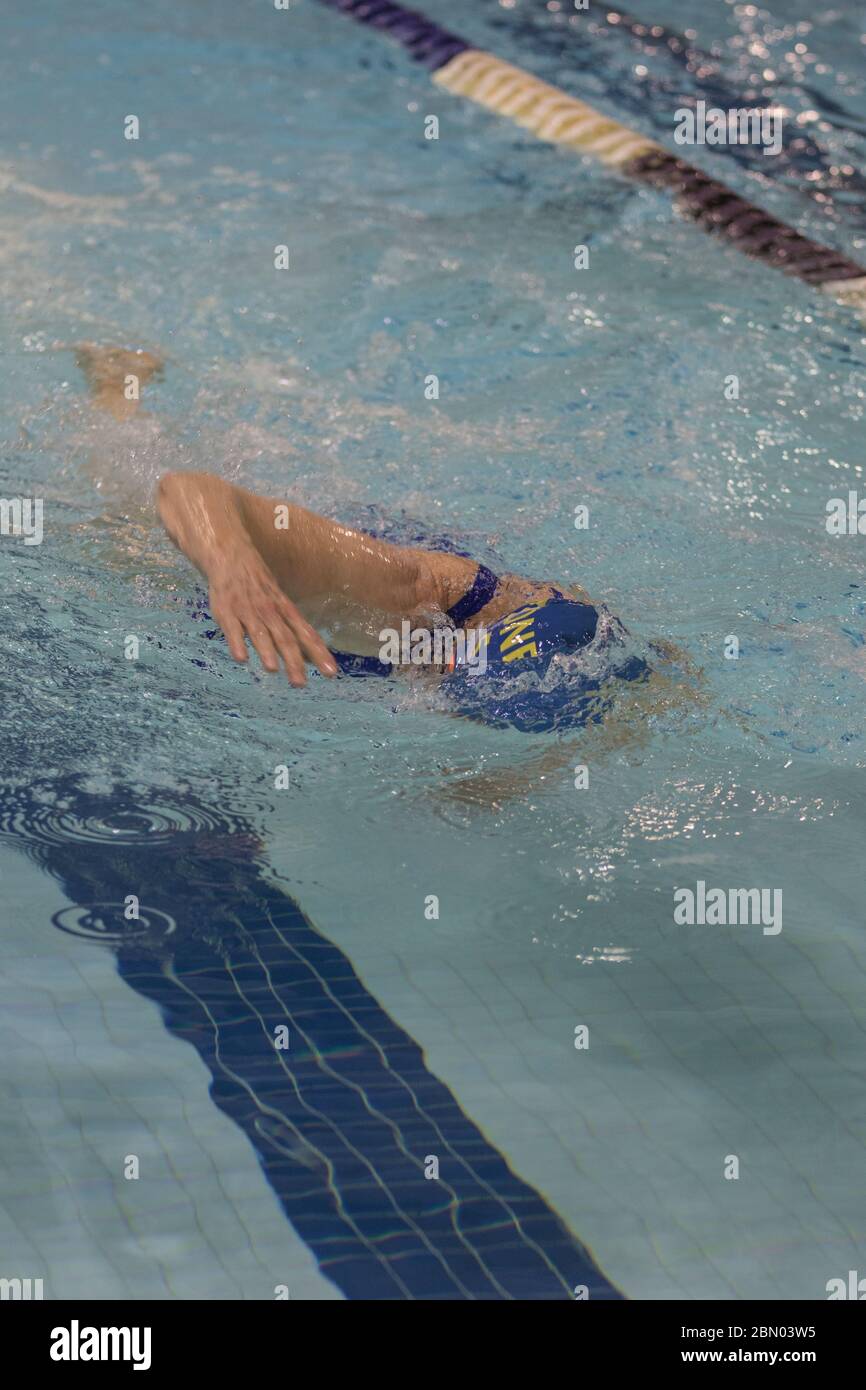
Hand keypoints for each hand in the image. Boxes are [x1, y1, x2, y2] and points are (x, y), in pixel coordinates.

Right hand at [207, 547, 336, 686]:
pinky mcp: (226, 613)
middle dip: (293, 661)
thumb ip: (294, 630)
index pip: (306, 634)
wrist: (232, 557)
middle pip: (284, 638)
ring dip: (266, 651)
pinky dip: (237, 643)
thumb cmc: (261, 586)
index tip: (331, 672)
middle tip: (300, 684)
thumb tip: (312, 657)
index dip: (319, 653)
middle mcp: (270, 612)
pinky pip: (232, 630)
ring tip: (273, 670)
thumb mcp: (281, 603)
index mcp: (286, 610)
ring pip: (260, 633)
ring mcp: (248, 612)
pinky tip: (241, 658)